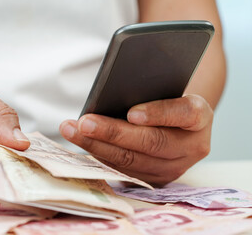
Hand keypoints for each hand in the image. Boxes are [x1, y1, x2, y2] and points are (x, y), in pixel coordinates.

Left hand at [60, 94, 212, 185]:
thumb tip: (108, 94)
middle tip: (85, 123)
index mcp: (199, 117)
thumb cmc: (165, 100)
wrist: (177, 127)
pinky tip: (81, 144)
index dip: (158, 113)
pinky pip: (125, 170)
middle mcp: (192, 146)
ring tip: (72, 131)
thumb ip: (146, 91)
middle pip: (152, 142)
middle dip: (113, 133)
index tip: (131, 113)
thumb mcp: (164, 90)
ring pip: (133, 161)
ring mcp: (175, 168)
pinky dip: (101, 156)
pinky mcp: (156, 180)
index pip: (184, 113)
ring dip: (97, 146)